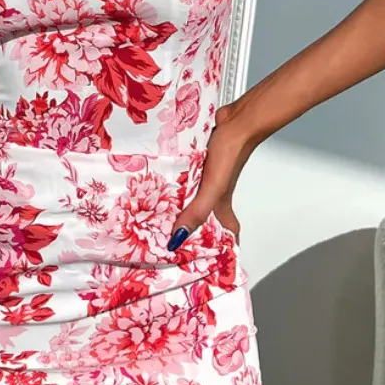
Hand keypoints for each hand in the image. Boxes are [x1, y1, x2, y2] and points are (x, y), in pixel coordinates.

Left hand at [167, 103, 253, 250]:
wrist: (234, 121)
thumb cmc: (230, 154)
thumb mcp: (212, 189)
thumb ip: (196, 212)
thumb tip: (177, 238)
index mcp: (222, 207)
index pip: (224, 236)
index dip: (217, 250)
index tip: (202, 263)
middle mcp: (213, 195)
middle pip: (201, 219)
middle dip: (186, 230)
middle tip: (163, 241)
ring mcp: (203, 179)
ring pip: (188, 199)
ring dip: (174, 205)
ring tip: (150, 217)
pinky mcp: (195, 164)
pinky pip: (181, 179)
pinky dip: (170, 183)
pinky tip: (154, 185)